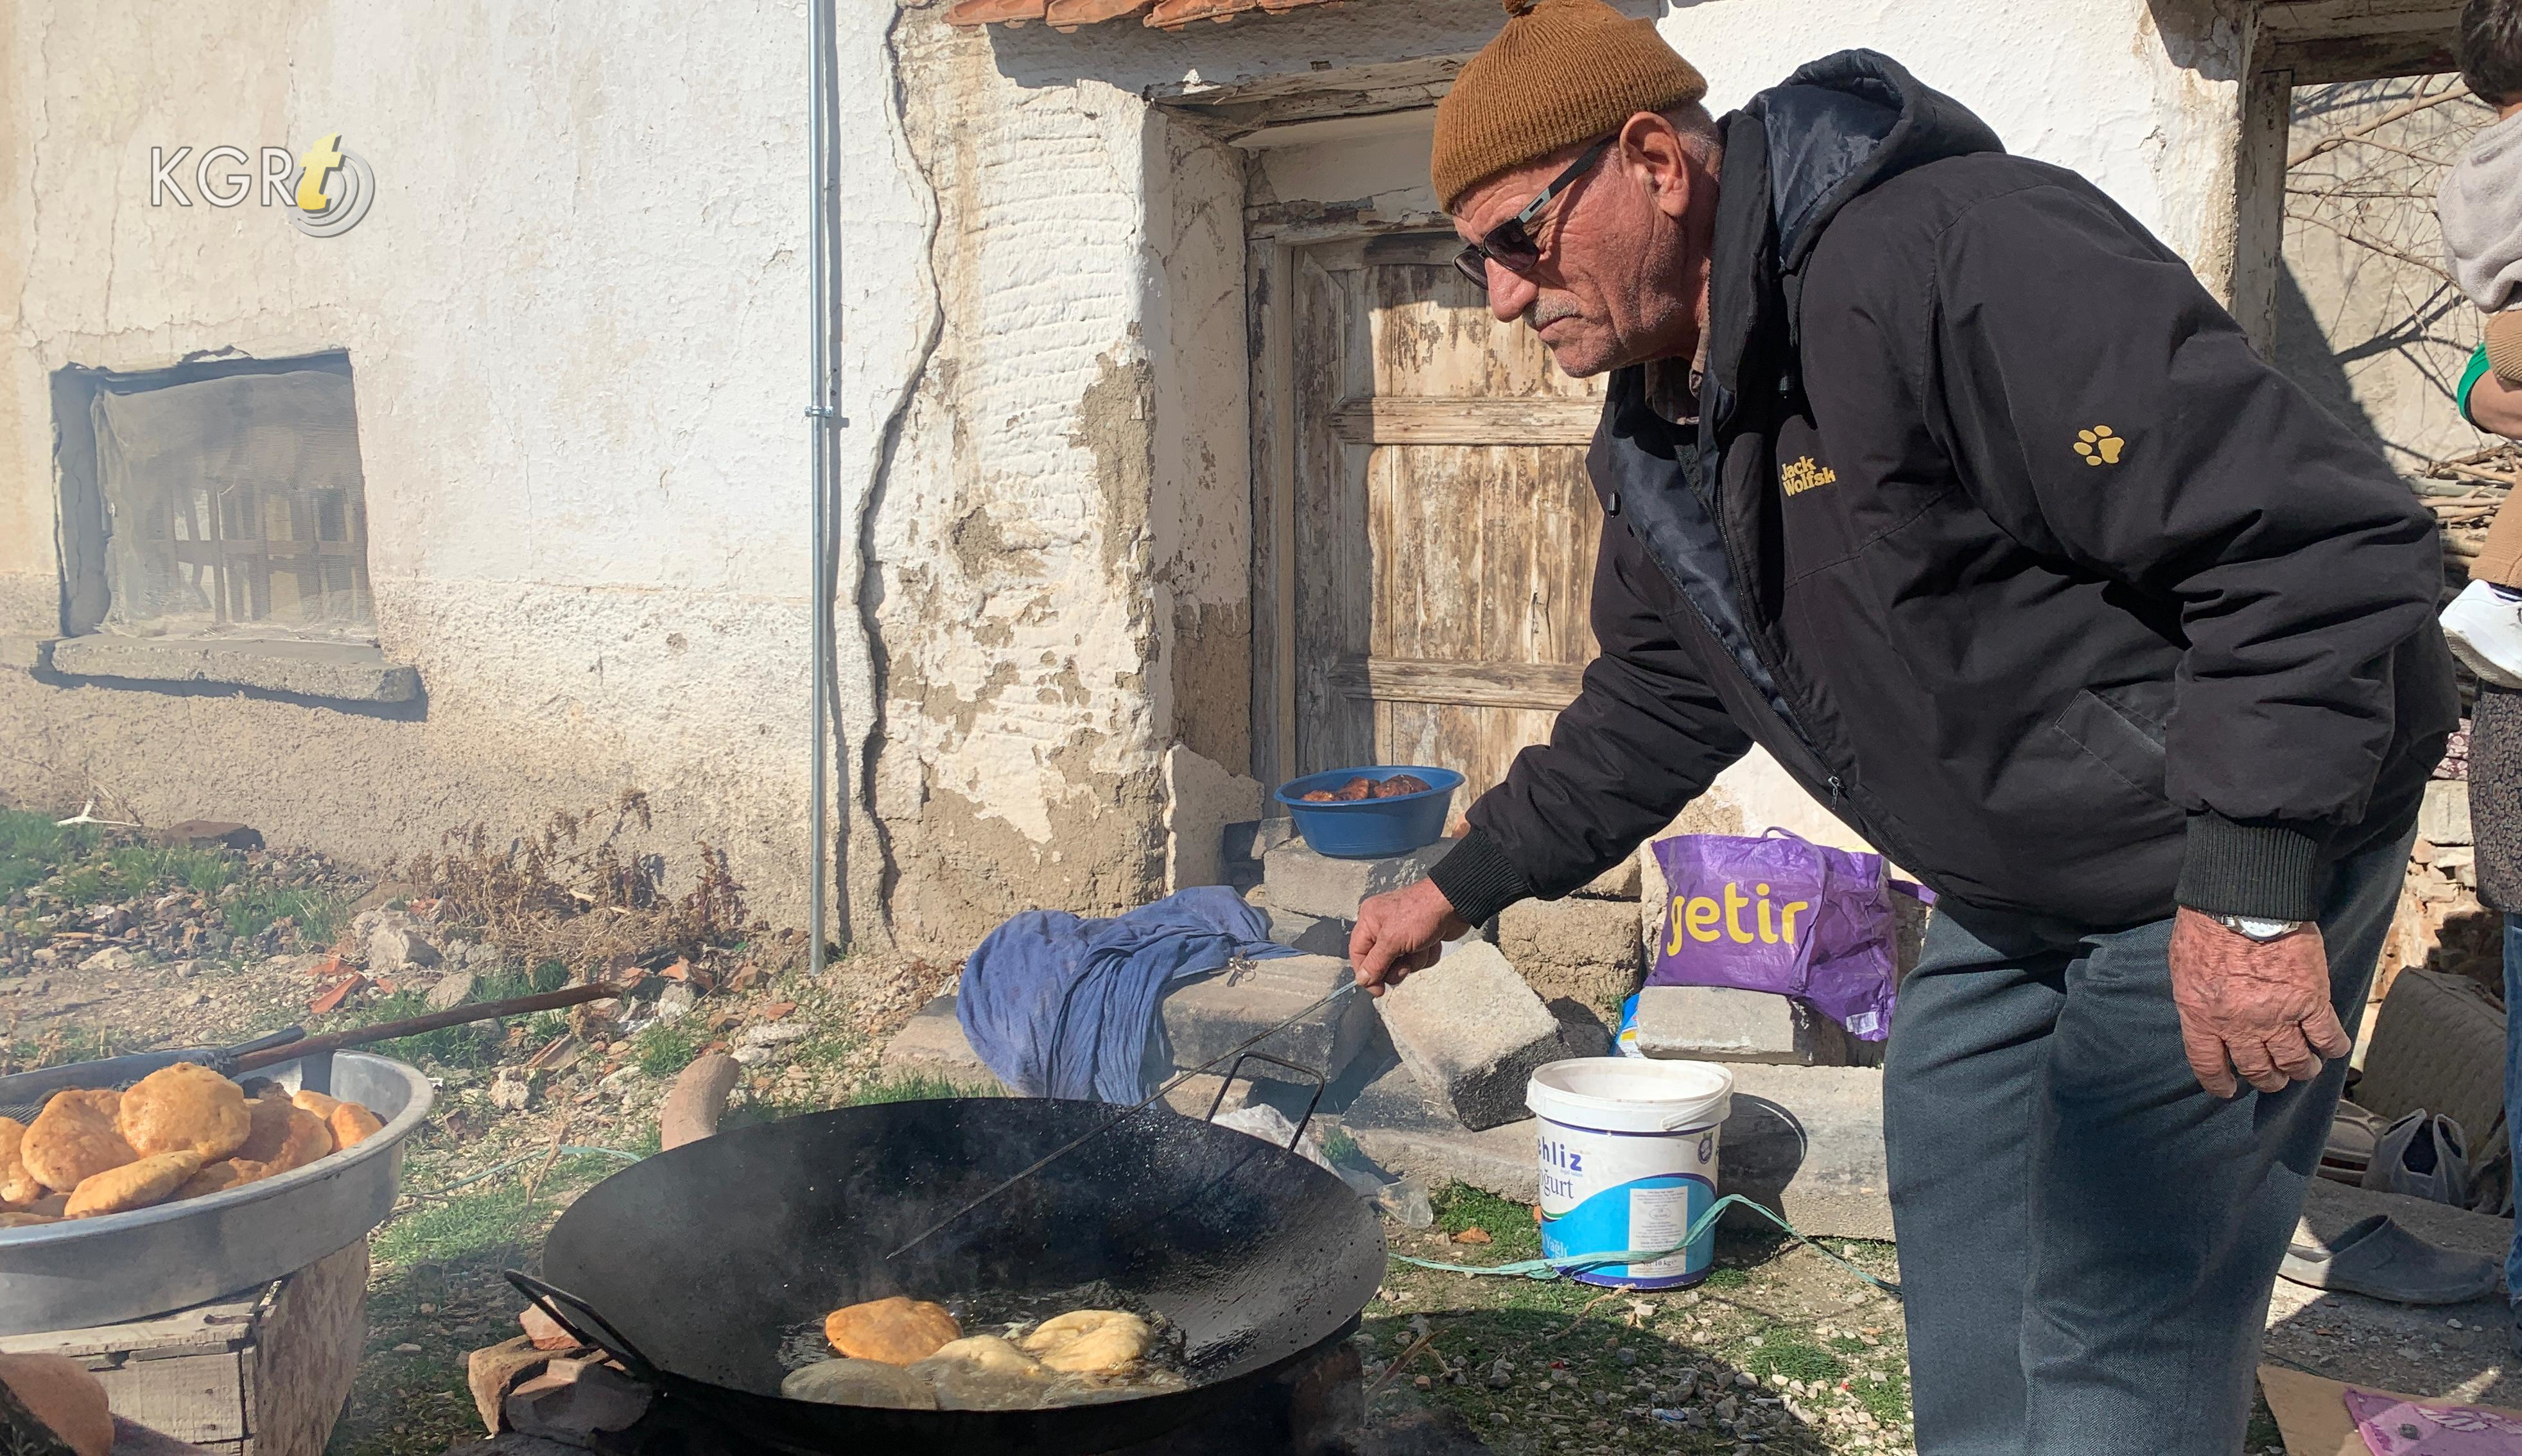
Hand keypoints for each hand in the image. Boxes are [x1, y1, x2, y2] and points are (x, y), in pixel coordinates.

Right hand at [1348, 878, 1469, 995]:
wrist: (1454, 904)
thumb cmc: (1422, 912)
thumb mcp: (1393, 940)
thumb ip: (1375, 963)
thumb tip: (1362, 980)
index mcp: (1370, 920)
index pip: (1358, 953)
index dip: (1366, 974)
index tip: (1378, 990)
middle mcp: (1383, 927)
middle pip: (1381, 963)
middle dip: (1398, 966)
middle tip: (1406, 960)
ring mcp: (1402, 934)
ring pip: (1402, 964)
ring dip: (1415, 960)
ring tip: (1423, 945)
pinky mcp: (1419, 940)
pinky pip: (1418, 960)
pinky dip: (1427, 955)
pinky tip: (1433, 943)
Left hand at [2166, 908, 2348, 1097]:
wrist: (2243, 899)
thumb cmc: (2205, 926)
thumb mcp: (2183, 969)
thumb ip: (2196, 999)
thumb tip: (2206, 1017)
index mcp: (2202, 1016)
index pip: (2209, 1065)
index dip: (2219, 1084)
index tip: (2227, 1090)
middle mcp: (2240, 1024)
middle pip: (2257, 1069)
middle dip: (2267, 1079)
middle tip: (2274, 1078)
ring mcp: (2278, 1015)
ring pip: (2295, 1061)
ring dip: (2301, 1070)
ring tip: (2304, 1069)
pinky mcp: (2311, 1000)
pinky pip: (2327, 1037)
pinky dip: (2333, 1047)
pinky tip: (2332, 1049)